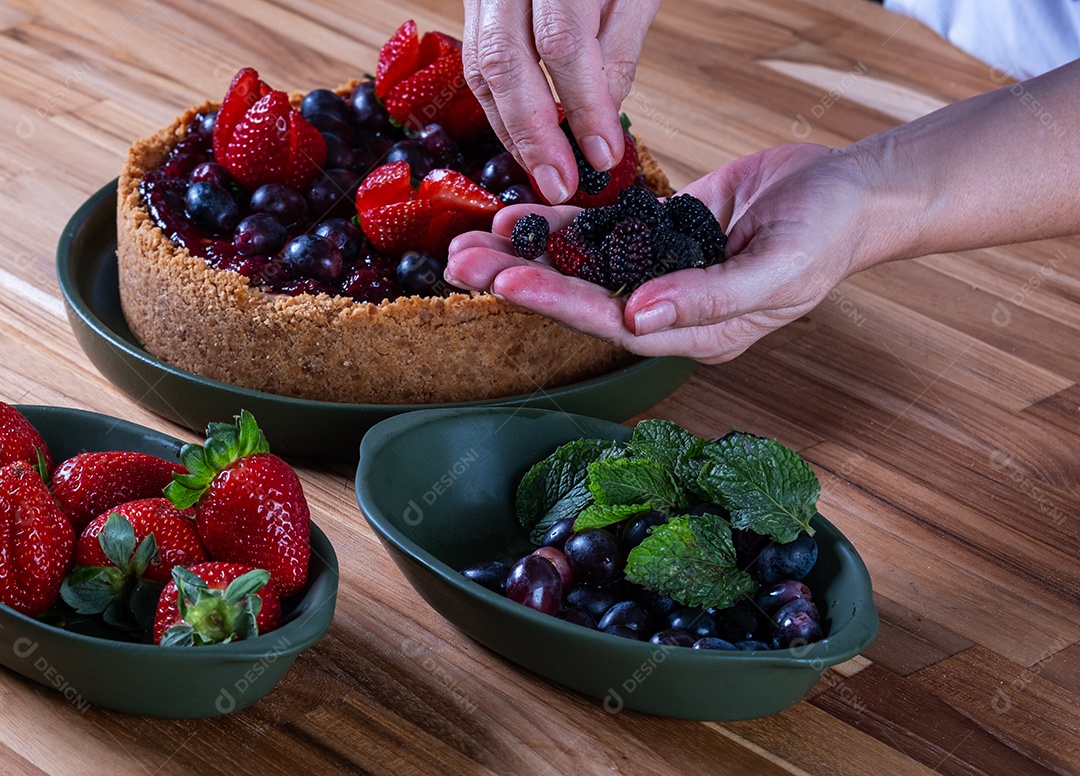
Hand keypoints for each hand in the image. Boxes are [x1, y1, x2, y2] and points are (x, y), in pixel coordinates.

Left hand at [447, 143, 877, 362]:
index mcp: (699, 333)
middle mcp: (671, 311)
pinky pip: (601, 235)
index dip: (561, 306)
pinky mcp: (659, 237)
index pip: (616, 326)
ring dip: (526, 258)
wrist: (850, 192)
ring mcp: (662, 274)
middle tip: (461, 265)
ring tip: (468, 246)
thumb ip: (709, 298)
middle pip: (583, 302)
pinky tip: (516, 219)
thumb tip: (641, 318)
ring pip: (582, 270)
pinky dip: (560, 228)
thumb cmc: (828, 234)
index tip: (510, 283)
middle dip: (522, 283)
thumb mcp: (780, 268)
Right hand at [462, 0, 658, 203]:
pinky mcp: (473, 4)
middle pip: (503, 61)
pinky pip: (476, 64)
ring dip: (512, 131)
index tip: (603, 156)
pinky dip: (501, 109)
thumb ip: (616, 51)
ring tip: (544, 173)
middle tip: (559, 186)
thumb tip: (600, 123)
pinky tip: (525, 141)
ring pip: (481, 68)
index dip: (582, 106)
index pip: (561, 42)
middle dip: (533, 134)